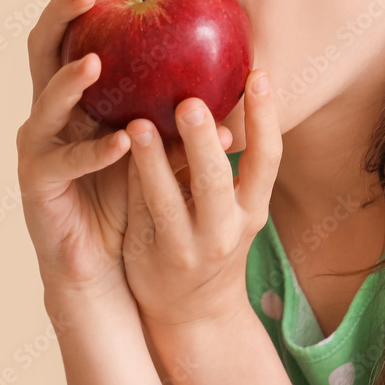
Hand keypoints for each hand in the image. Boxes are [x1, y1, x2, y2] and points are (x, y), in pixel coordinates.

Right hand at [16, 0, 195, 308]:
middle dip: (65, 14)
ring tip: (97, 61)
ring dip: (70, 80)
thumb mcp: (158, 147)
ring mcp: (38, 145)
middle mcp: (49, 110)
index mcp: (76, 93)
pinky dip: (95, 150)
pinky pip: (65, 161)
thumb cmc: (130, 197)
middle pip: (44, 47)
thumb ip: (179, 115)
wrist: (102, 263)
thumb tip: (236, 88)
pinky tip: (124, 139)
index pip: (78, 29)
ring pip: (44, 101)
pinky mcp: (38, 183)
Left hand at [121, 69, 281, 328]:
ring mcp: (187, 248)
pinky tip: (117, 150)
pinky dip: (130, 181)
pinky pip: (138, 213)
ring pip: (168, 202)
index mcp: (252, 208)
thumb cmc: (210, 236)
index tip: (257, 73)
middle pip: (217, 182)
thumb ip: (223, 159)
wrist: (192, 311)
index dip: (265, 117)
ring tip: (138, 124)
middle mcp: (226, 230)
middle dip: (203, 142)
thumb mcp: (232, 205)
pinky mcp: (151, 256)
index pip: (268, 159)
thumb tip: (216, 90)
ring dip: (153, 162)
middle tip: (190, 101)